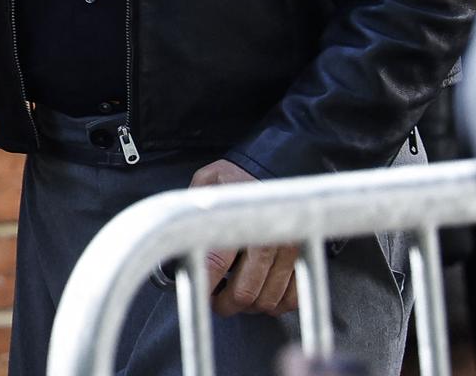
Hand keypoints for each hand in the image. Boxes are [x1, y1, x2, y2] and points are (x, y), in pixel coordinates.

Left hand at [189, 159, 298, 316]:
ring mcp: (290, 249)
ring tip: (235, 293)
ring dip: (248, 305)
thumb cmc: (233, 181)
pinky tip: (261, 293)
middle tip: (216, 298)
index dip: (203, 287)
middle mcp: (269, 236)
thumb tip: (172, 237)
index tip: (198, 291)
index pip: (216, 266)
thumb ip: (189, 208)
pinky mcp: (303, 257)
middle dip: (224, 303)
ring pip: (267, 300)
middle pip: (244, 293)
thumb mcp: (205, 184)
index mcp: (241, 218)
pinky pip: (292, 298)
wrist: (269, 169)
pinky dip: (274, 304)